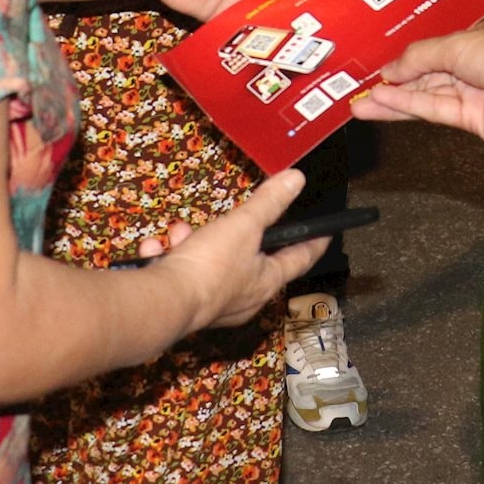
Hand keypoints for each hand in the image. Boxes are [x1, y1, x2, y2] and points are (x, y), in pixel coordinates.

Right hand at [141, 168, 326, 330]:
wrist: (164, 302)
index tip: (325, 233)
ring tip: (179, 234)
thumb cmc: (212, 265)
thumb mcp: (243, 225)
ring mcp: (215, 304)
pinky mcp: (186, 305)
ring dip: (193, 242)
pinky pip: (184, 274)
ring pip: (211, 263)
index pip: (301, 258)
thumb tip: (297, 179)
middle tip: (229, 221)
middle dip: (234, 234)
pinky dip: (171, 258)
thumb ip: (269, 202)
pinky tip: (157, 251)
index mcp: (267, 281)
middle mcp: (245, 298)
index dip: (314, 242)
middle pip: (250, 259)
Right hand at [362, 22, 483, 144]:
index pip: (425, 51)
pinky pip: (433, 111)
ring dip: (390, 100)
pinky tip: (382, 104)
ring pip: (422, 97)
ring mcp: (468, 94)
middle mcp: (465, 67)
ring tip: (358, 105)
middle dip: (388, 84)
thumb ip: (419, 57)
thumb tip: (390, 69)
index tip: (371, 68)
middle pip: (420, 76)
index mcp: (467, 40)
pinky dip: (408, 108)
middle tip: (354, 91)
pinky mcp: (471, 120)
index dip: (399, 60)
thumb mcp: (457, 44)